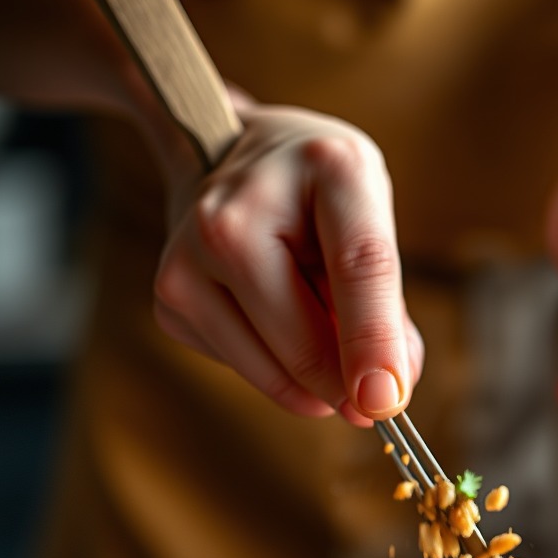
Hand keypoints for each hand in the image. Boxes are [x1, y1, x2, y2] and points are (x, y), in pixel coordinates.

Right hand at [152, 99, 422, 425]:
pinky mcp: (169, 298)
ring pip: (273, 372)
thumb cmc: (317, 194)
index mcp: (324, 167)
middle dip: (348, 386)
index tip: (387, 403)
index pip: (359, 267)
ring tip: (314, 317)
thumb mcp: (371, 221)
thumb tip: (384, 396)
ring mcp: (190, 255)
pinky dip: (273, 366)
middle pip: (305, 341)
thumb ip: (387, 307)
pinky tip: (272, 314)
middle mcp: (237, 209)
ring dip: (313, 380)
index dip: (375, 340)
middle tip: (371, 393)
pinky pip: (244, 370)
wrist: (231, 154)